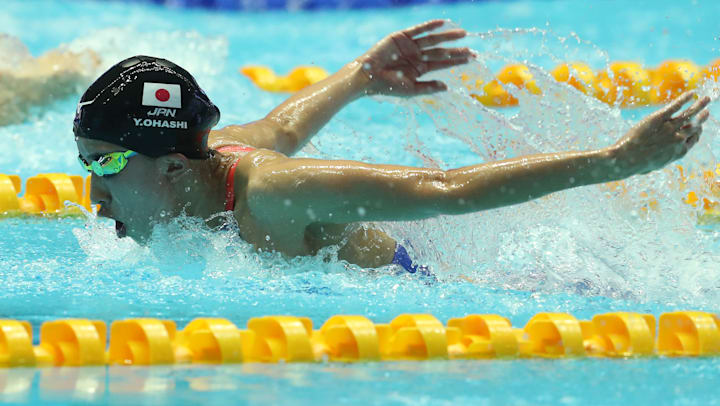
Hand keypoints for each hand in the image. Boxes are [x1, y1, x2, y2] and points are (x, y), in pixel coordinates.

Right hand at [356, 20, 472, 96]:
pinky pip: (418, 30)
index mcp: (420, 68)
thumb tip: (447, 87)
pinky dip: (430, 26)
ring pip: (432, 40)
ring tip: (462, 34)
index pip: (442, 63)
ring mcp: (410, 46)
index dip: (456, 60)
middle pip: (440, 51)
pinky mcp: (401, 37)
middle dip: (456, 50)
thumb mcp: (410, 89)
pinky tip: (442, 23)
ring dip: (447, 36)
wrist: (368, 77)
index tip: (471, 58)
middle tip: (472, 50)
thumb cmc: (387, 86)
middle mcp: (417, 56)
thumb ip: (428, 88)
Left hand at [607, 91, 710, 177]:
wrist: (626, 159)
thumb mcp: (655, 164)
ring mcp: (670, 128)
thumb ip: (663, 158)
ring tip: (707, 99)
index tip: (698, 126)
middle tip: (706, 112)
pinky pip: (676, 106)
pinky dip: (684, 98)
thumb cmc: (636, 165)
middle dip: (702, 118)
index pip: (694, 138)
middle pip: (695, 126)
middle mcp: (678, 139)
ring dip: (700, 105)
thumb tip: (660, 159)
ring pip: (690, 114)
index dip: (697, 132)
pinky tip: (691, 93)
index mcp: (680, 151)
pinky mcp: (659, 118)